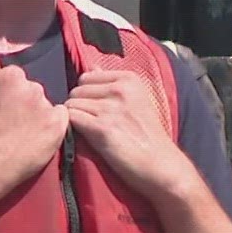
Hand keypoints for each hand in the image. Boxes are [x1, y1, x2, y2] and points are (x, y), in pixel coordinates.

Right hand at [0, 56, 68, 197]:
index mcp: (11, 76)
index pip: (18, 77)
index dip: (11, 95)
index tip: (5, 111)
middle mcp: (32, 86)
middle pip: (35, 90)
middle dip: (27, 103)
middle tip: (15, 124)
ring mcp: (47, 106)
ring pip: (48, 105)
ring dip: (41, 116)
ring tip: (26, 135)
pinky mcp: (58, 125)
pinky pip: (62, 118)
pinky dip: (54, 126)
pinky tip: (39, 138)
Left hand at [64, 70, 195, 200]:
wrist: (160, 165)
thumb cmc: (147, 135)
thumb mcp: (136, 100)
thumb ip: (112, 83)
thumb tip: (92, 67)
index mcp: (129, 79)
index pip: (86, 77)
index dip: (86, 95)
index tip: (97, 110)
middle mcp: (120, 89)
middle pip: (77, 91)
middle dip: (79, 107)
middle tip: (92, 124)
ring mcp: (112, 108)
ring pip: (71, 106)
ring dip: (75, 120)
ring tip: (91, 133)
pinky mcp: (103, 128)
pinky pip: (72, 119)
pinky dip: (72, 129)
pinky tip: (86, 138)